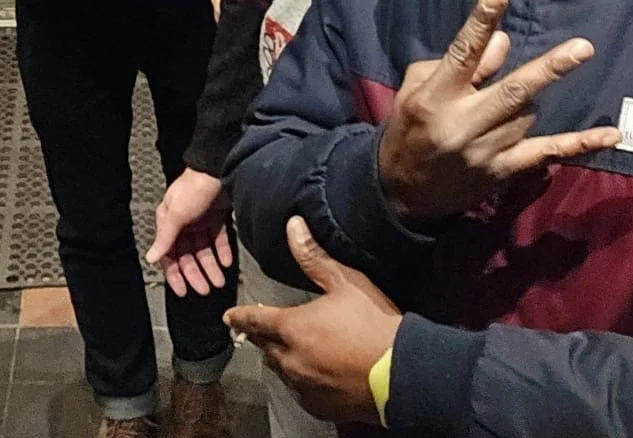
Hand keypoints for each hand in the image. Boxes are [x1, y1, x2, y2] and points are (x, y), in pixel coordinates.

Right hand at [146, 169, 232, 296]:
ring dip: (211, 267)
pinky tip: (227, 262)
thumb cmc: (193, 187)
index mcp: (168, 222)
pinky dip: (223, 251)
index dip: (175, 274)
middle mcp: (184, 223)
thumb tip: (151, 258)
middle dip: (196, 274)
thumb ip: (165, 238)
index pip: (169, 254)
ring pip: (204, 250)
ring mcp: (201, 221)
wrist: (219, 169)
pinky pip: (219, 240)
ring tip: (219, 281)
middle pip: (188, 255)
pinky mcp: (217, 217)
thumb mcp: (176, 214)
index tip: (183, 291)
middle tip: (206, 289)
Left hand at [225, 217, 400, 424]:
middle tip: (262, 330)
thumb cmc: (374, 323)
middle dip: (263, 337)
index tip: (228, 316)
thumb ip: (315, 257)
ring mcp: (304, 387)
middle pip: (266, 347)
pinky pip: (300, 392)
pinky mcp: (320, 407)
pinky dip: (301, 381)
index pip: (255, 320)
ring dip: (282, 359)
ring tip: (290, 350)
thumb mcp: (347, 283)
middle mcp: (290, 360)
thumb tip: (292, 226)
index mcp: (292, 328)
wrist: (404, 374)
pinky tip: (313, 375)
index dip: (241, 316)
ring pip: (282, 371)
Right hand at [377, 0, 621, 221]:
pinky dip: (579, 143)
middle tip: (582, 47)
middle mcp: (463, 123)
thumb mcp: (417, 92)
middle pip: (511, 90)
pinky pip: (548, 153)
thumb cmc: (409, 130)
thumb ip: (462, 66)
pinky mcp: (503, 171)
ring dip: (525, 99)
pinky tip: (611, 134)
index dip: (479, 24)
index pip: (461, 55)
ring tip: (501, 106)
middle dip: (548, 69)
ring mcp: (486, 150)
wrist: (402, 193)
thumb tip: (502, 43)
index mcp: (435, 97)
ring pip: (526, 112)